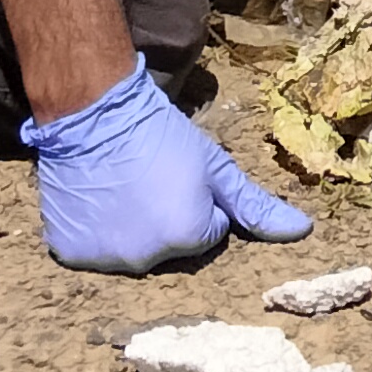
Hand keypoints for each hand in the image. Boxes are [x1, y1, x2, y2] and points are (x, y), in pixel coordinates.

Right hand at [23, 63, 312, 273]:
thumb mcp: (214, 165)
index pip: (209, 233)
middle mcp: (147, 259)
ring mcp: (104, 260)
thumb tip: (303, 231)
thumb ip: (255, 205)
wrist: (93, 111)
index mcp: (188, 237)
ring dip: (129, 228)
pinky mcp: (68, 253)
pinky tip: (93, 199)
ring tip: (119, 188)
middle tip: (147, 181)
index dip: (197, 201)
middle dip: (165, 220)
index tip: (176, 175)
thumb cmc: (160, 133)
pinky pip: (92, 251)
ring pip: (132, 251)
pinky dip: (93, 231)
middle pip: (170, 247)